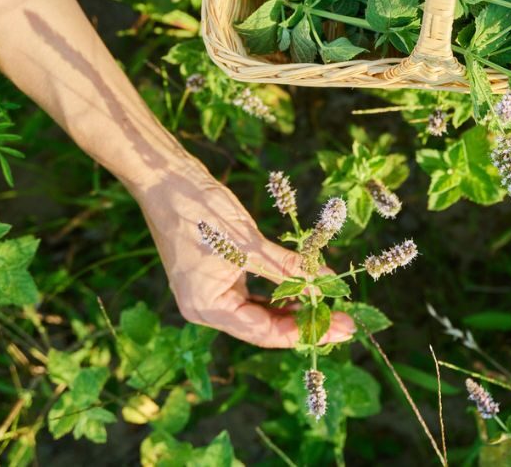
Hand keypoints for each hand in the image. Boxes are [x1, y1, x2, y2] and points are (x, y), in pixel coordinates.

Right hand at [131, 162, 355, 347]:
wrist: (166, 179)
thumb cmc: (201, 211)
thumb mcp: (250, 243)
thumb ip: (288, 268)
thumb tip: (325, 285)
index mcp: (207, 308)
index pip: (263, 332)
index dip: (304, 332)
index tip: (341, 330)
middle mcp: (206, 307)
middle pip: (263, 326)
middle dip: (303, 322)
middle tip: (344, 320)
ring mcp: (210, 291)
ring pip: (260, 310)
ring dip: (293, 307)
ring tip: (328, 304)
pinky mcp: (217, 274)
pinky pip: (253, 292)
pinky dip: (278, 290)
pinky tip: (304, 286)